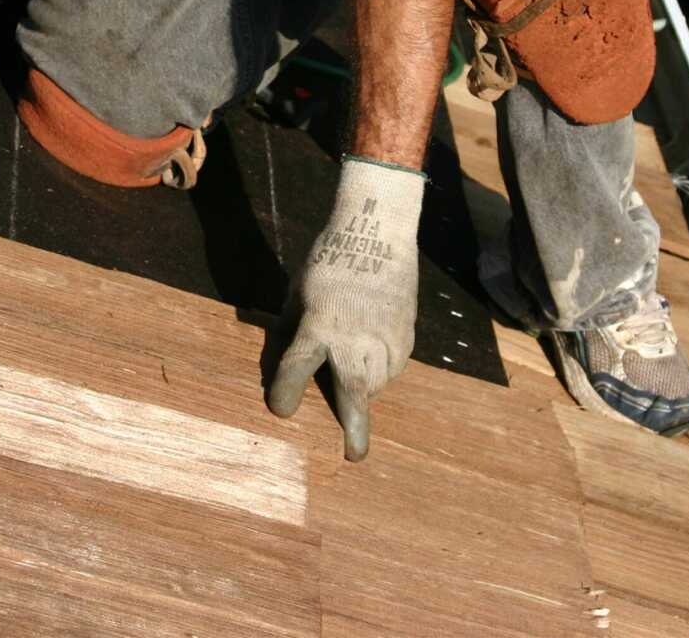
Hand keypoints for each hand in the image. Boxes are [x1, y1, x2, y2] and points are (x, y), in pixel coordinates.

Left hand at [268, 158, 424, 460]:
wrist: (377, 231)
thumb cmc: (329, 261)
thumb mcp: (298, 293)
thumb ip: (292, 329)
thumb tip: (283, 356)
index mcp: (319, 325)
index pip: (297, 369)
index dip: (285, 393)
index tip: (281, 411)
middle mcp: (354, 337)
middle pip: (354, 392)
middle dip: (354, 426)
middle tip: (354, 455)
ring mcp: (385, 337)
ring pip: (376, 383)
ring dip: (363, 390)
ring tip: (353, 385)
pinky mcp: (406, 334)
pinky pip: (392, 366)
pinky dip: (380, 369)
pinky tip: (372, 358)